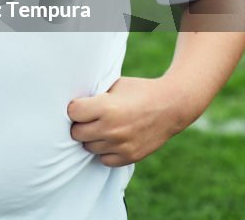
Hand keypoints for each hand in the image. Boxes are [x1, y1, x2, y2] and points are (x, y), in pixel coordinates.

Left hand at [67, 76, 189, 166]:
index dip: (75, 108)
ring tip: (101, 127)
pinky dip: (105, 151)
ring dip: (92, 138)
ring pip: (88, 147)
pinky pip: (104, 159)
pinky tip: (111, 139)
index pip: (72, 113)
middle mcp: (112, 129)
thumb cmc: (139, 91)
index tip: (81, 105)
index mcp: (106, 108)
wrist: (172, 105)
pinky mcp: (130, 156)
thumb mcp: (115, 86)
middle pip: (76, 133)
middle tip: (89, 118)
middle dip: (80, 124)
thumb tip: (72, 104)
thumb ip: (95, 97)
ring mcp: (121, 145)